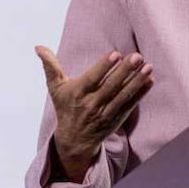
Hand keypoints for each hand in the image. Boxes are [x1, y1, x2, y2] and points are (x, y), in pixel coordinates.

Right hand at [35, 46, 153, 181]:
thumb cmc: (65, 107)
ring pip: (123, 96)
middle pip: (110, 86)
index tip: (116, 54)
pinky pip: (130, 105)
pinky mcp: (117, 119)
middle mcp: (91, 104)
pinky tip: (150, 80)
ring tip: (148, 67)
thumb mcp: (56, 88)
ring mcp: (105, 113)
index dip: (103, 67)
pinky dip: (141, 94)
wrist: (74, 140)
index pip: (92, 79)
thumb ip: (50, 66)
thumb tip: (38, 47)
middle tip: (137, 57)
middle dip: (125, 71)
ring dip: (136, 81)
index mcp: (77, 94)